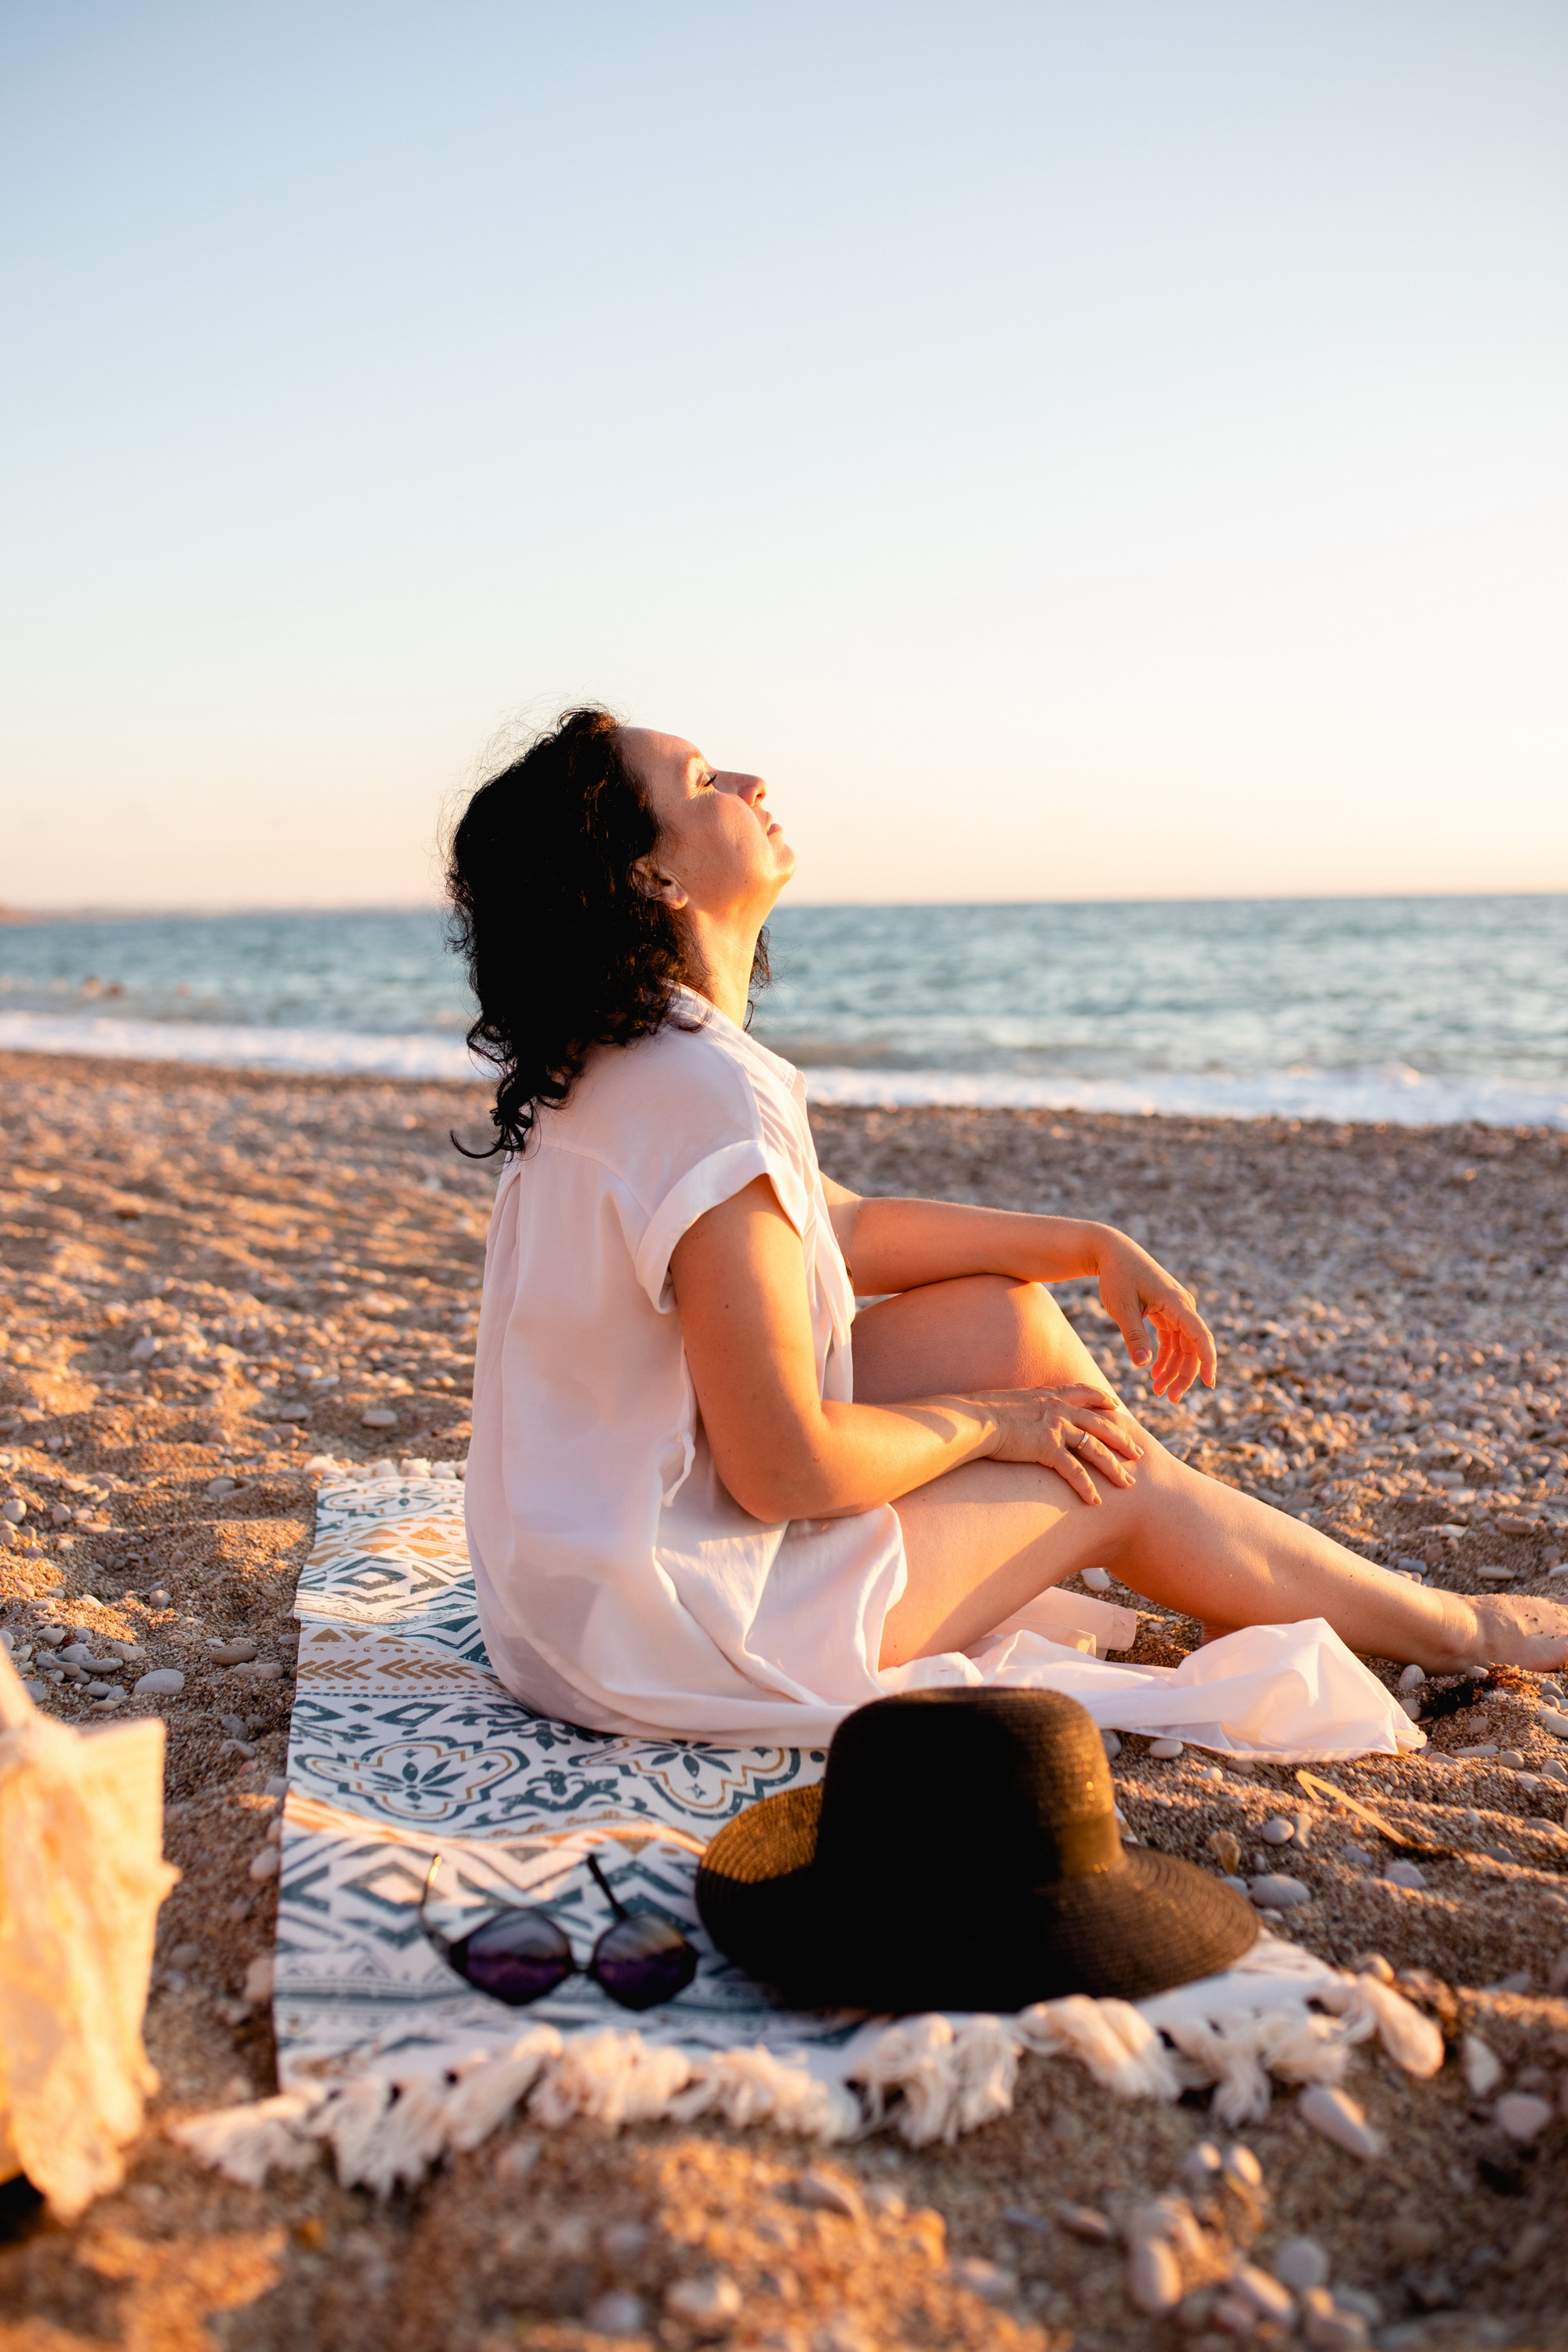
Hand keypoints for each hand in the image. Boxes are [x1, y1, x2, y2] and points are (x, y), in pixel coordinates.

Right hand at [981, 1381, 1142, 1505]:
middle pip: (1101, 1424)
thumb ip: (1023, 1406)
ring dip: (1114, 1468)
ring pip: (1095, 1448)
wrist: (972, 1419)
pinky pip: (1074, 1471)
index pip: (1085, 1392)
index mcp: (1049, 1395)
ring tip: (1129, 1483)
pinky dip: (1087, 1487)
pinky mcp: (1048, 1448)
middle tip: (1139, 1453)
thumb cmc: (981, 1413)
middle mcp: (1059, 1409)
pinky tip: (1096, 1500)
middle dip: (1122, 1440)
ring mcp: (1056, 1428)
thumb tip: (1017, 1412)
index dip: (1103, 1400)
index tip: (1116, 1407)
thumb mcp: (1007, 1401)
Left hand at [1091, 1229, 1216, 1401]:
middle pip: (1193, 1347)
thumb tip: (1143, 1365)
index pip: (1200, 1335)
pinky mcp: (1167, 1311)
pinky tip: (1154, 1374)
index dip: (1208, 1361)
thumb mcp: (1122, 1307)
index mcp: (1176, 1303)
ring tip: (1158, 1392)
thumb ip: (1134, 1336)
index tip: (1209, 1384)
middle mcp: (1182, 1306)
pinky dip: (1165, 1357)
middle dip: (1184, 1375)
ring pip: (1183, 1346)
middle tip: (1170, 1399)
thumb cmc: (1117, 1276)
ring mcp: (1176, 1309)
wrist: (1112, 1252)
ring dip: (1173, 1369)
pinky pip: (1173, 1339)